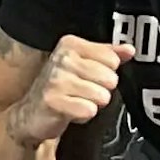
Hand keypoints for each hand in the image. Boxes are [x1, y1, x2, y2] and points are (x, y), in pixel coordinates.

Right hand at [8, 34, 128, 147]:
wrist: (31, 113)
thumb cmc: (60, 87)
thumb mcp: (83, 65)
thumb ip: (108, 55)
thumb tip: (129, 49)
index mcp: (71, 44)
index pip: (112, 59)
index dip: (106, 73)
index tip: (89, 77)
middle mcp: (63, 58)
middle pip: (110, 79)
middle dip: (101, 90)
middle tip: (82, 92)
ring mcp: (56, 79)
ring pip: (101, 96)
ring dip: (92, 104)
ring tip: (76, 101)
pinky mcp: (53, 101)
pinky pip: (89, 110)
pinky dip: (83, 115)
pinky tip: (71, 111)